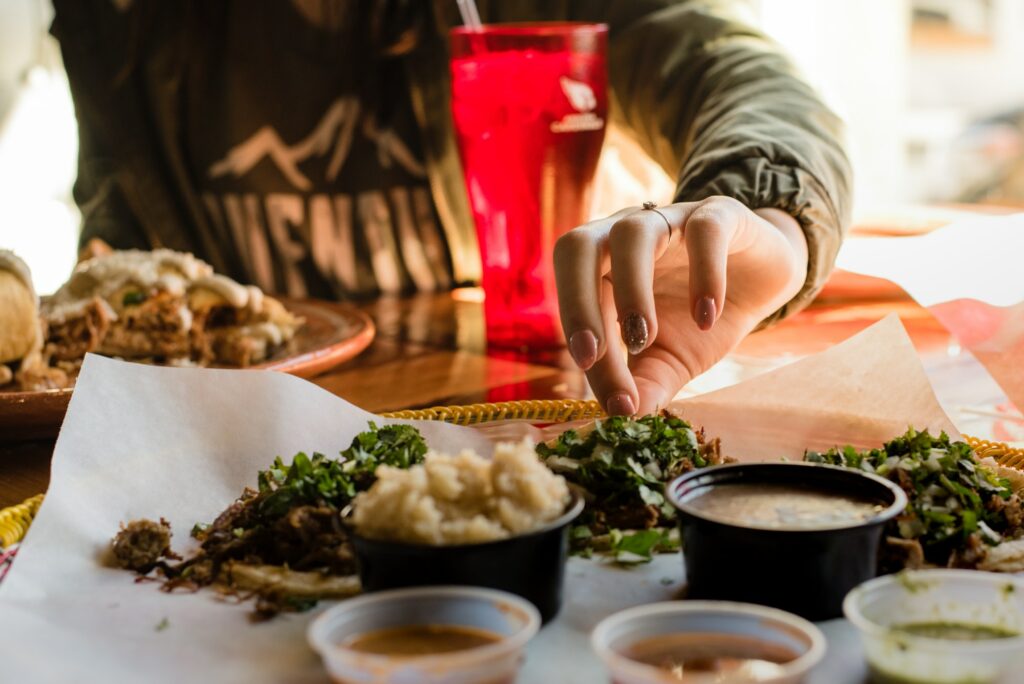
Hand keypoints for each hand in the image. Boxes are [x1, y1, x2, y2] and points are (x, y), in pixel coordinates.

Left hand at [553, 196, 807, 414]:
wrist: (762, 280)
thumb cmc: (700, 317)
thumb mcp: (671, 359)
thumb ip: (646, 383)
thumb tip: (624, 417)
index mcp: (601, 267)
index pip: (576, 298)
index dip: (580, 346)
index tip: (606, 395)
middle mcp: (623, 236)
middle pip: (577, 248)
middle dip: (576, 303)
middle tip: (592, 357)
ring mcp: (669, 219)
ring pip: (632, 233)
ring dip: (631, 289)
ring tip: (646, 340)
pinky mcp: (719, 214)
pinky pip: (704, 230)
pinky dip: (703, 273)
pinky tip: (706, 317)